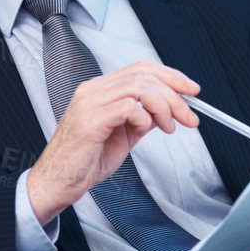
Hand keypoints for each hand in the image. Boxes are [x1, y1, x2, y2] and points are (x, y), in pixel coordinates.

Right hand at [26, 62, 198, 224]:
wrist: (58, 181)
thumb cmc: (84, 162)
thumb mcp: (123, 136)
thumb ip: (142, 119)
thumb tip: (167, 111)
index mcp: (100, 90)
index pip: (141, 69)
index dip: (171, 76)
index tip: (191, 91)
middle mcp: (94, 90)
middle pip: (144, 74)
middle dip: (175, 94)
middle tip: (189, 116)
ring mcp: (90, 102)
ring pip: (139, 86)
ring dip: (164, 106)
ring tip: (169, 127)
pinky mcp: (90, 119)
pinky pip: (128, 107)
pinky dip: (145, 118)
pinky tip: (144, 131)